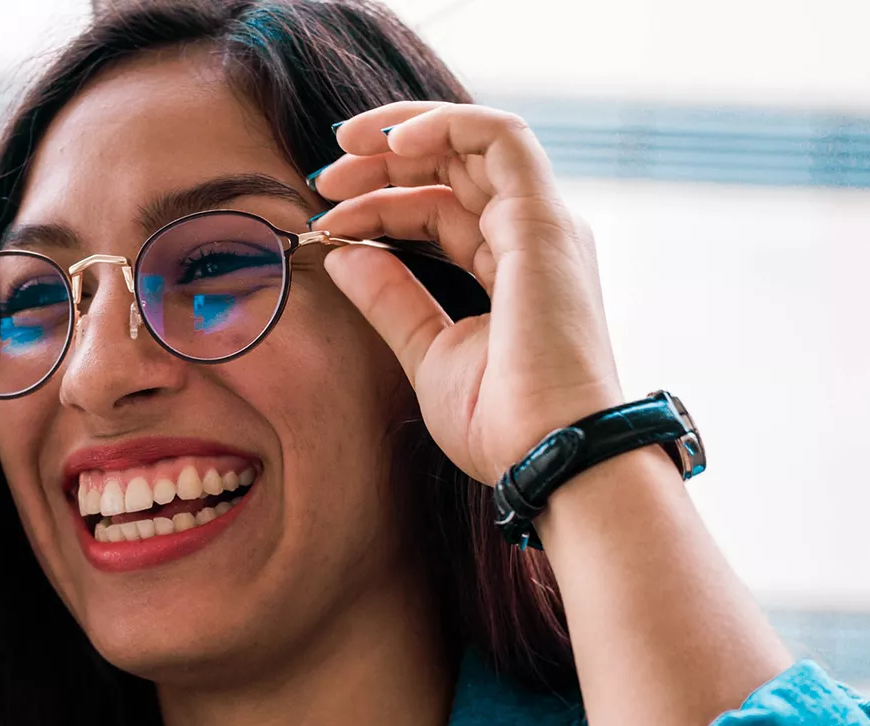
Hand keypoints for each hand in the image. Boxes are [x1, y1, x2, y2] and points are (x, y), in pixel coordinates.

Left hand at [311, 101, 623, 484]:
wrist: (549, 456)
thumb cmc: (501, 424)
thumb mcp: (426, 352)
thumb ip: (390, 298)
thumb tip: (341, 253)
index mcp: (509, 268)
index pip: (438, 210)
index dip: (377, 206)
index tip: (323, 222)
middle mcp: (531, 238)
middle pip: (452, 170)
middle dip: (382, 164)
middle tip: (322, 178)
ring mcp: (542, 227)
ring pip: (473, 144)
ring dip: (405, 135)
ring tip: (344, 147)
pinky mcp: (543, 223)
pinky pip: (500, 138)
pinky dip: (446, 123)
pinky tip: (390, 140)